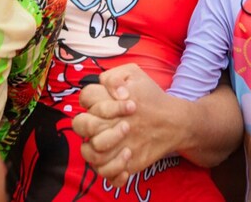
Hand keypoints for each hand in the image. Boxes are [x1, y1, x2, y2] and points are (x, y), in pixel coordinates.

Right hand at [74, 64, 183, 184]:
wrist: (170, 120)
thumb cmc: (149, 97)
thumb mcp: (135, 76)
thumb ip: (116, 77)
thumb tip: (116, 93)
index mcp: (98, 106)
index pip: (85, 101)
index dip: (105, 105)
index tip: (132, 105)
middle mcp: (97, 126)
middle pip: (80, 127)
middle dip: (102, 128)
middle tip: (128, 127)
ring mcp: (105, 146)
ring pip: (89, 155)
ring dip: (108, 153)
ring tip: (130, 149)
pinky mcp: (116, 163)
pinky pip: (104, 175)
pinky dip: (115, 172)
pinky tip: (129, 164)